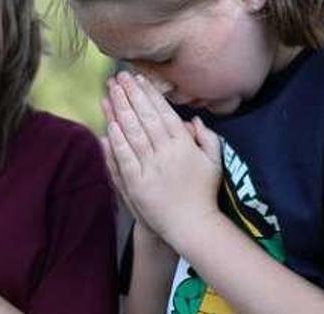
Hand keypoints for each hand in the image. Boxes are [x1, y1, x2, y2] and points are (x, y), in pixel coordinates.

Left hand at [103, 71, 222, 245]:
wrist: (192, 225)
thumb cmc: (204, 193)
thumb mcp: (214, 162)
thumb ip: (207, 138)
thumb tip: (192, 119)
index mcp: (185, 145)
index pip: (163, 113)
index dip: (149, 94)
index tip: (138, 79)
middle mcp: (167, 153)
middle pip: (145, 118)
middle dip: (130, 95)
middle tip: (118, 77)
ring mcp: (151, 168)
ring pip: (133, 133)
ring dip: (120, 111)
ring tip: (110, 93)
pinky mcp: (138, 184)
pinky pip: (125, 158)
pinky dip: (116, 141)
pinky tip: (108, 125)